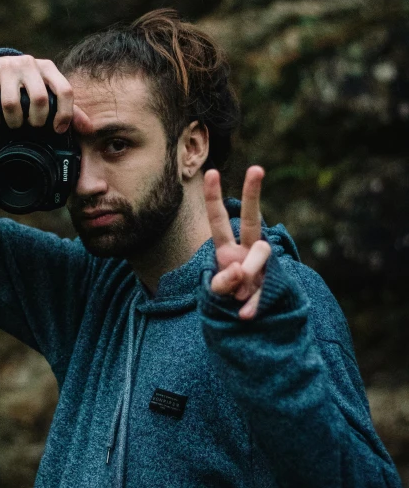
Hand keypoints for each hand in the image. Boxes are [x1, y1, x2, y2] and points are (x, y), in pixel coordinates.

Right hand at [0, 55, 91, 133]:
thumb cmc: (28, 84)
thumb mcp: (48, 90)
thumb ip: (68, 108)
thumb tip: (88, 128)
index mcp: (48, 67)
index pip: (65, 90)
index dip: (64, 114)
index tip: (58, 129)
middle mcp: (29, 63)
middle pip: (39, 99)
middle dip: (37, 120)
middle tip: (33, 126)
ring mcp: (6, 68)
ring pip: (12, 104)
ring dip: (14, 121)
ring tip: (15, 124)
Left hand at [203, 166, 270, 319]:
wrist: (253, 320)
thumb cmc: (230, 299)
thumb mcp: (216, 292)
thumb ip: (222, 282)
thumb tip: (240, 270)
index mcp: (228, 248)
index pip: (219, 220)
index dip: (213, 198)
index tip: (211, 172)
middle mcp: (248, 249)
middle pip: (251, 218)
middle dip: (252, 193)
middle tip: (256, 167)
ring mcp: (265, 263)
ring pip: (260, 254)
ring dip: (247, 276)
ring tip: (238, 298)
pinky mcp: (277, 280)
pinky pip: (266, 287)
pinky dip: (253, 304)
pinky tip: (244, 315)